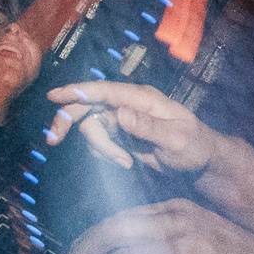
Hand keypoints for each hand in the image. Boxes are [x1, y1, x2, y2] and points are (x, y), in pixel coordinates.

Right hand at [45, 81, 215, 173]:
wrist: (199, 161)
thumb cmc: (194, 146)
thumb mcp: (176, 140)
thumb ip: (148, 127)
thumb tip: (120, 113)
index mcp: (144, 98)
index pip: (106, 91)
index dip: (78, 91)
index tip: (54, 95)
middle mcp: (129, 104)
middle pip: (88, 106)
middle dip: (69, 121)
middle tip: (53, 140)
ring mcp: (123, 118)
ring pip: (92, 128)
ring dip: (102, 148)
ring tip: (127, 162)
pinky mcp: (120, 134)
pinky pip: (99, 141)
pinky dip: (105, 153)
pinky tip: (127, 162)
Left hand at [66, 198, 253, 253]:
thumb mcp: (206, 227)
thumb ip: (172, 230)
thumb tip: (134, 245)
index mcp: (180, 209)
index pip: (126, 217)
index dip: (97, 232)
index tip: (81, 244)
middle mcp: (177, 226)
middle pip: (118, 233)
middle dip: (88, 248)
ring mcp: (180, 253)